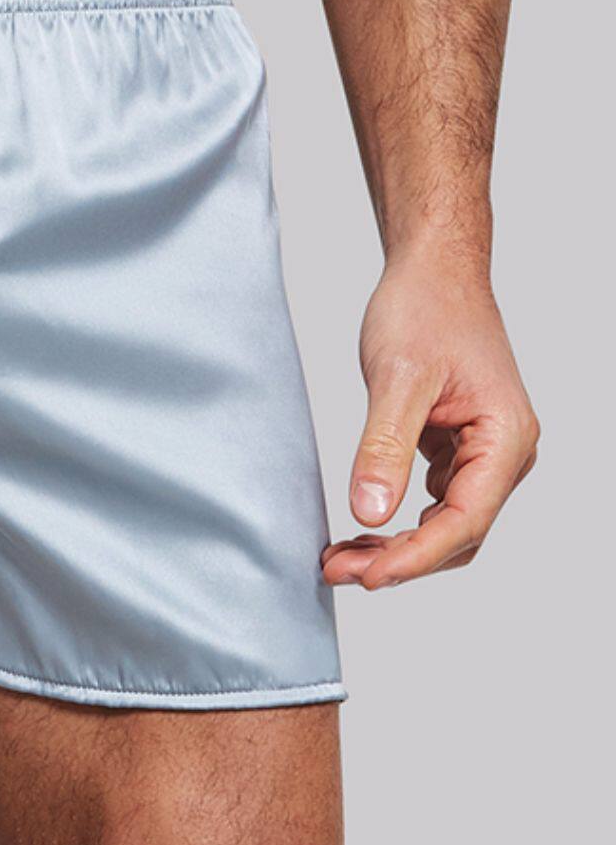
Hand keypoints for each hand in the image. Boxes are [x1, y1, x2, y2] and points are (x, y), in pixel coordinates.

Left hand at [322, 254, 537, 589]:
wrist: (433, 267)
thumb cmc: (426, 307)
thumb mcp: (399, 375)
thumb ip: (385, 446)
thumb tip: (371, 513)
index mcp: (506, 438)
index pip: (464, 521)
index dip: (415, 556)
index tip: (366, 576)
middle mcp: (504, 453)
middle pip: (457, 533)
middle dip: (399, 560)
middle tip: (337, 571)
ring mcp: (483, 452)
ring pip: (445, 522)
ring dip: (396, 545)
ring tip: (339, 557)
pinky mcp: (457, 446)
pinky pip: (434, 499)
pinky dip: (398, 517)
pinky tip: (359, 527)